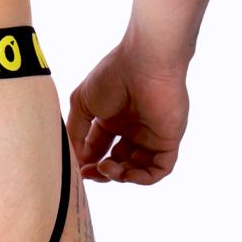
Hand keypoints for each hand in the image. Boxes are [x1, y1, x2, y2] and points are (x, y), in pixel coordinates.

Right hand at [67, 43, 188, 184]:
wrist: (144, 63)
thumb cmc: (112, 76)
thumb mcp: (82, 104)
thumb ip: (76, 131)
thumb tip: (73, 157)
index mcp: (112, 119)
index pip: (99, 148)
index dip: (88, 161)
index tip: (77, 169)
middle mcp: (132, 129)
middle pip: (117, 162)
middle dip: (101, 172)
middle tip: (89, 173)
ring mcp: (150, 136)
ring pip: (137, 169)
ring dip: (119, 176)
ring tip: (105, 167)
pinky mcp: (168, 140)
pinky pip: (159, 169)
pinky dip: (142, 179)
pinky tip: (126, 174)